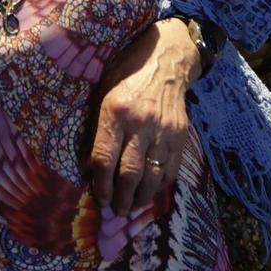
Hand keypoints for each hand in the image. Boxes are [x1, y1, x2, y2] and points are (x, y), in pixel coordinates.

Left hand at [89, 20, 200, 214]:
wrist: (166, 59)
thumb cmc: (126, 75)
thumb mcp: (103, 95)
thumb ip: (97, 130)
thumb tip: (90, 167)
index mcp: (115, 112)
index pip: (104, 159)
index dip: (100, 185)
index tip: (99, 199)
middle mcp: (141, 123)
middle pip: (129, 173)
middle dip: (121, 198)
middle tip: (116, 211)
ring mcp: (164, 130)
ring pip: (152, 176)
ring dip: (141, 198)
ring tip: (132, 207)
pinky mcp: (180, 134)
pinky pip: (171, 168)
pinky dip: (160, 186)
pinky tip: (151, 192)